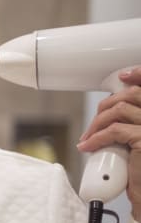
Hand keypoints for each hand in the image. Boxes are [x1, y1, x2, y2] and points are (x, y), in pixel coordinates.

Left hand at [78, 66, 140, 220]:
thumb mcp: (139, 143)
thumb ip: (134, 124)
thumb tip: (112, 112)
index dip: (139, 75)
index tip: (122, 75)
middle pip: (132, 94)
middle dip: (106, 105)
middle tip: (93, 124)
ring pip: (119, 110)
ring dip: (96, 123)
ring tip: (87, 138)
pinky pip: (113, 131)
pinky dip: (95, 138)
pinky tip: (87, 147)